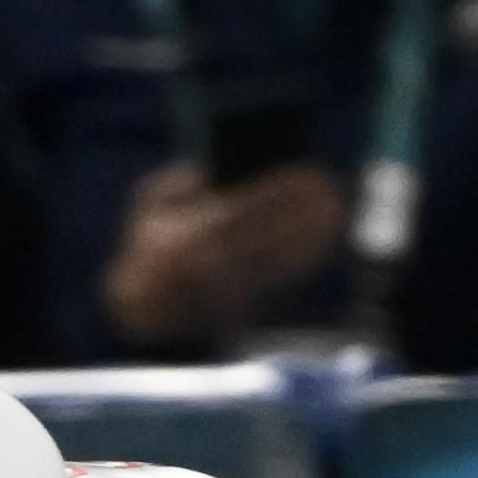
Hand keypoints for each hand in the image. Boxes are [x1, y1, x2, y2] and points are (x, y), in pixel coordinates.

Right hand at [101, 159, 347, 352]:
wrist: (142, 309)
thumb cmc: (147, 246)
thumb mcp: (147, 206)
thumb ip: (176, 181)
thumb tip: (209, 169)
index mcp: (188, 235)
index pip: (242, 208)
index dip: (277, 191)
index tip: (306, 172)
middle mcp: (211, 264)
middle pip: (267, 234)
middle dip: (301, 213)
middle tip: (330, 191)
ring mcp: (226, 287)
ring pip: (277, 258)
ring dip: (310, 236)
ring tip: (334, 211)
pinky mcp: (240, 303)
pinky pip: (277, 278)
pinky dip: (301, 258)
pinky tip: (320, 239)